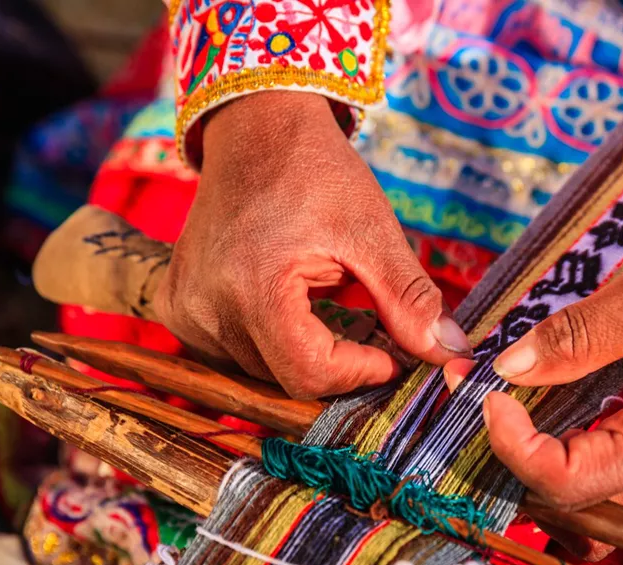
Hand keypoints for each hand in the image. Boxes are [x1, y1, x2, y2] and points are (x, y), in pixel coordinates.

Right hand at [156, 92, 469, 398]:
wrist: (256, 128)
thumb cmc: (316, 172)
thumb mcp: (373, 231)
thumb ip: (408, 299)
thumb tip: (448, 354)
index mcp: (254, 288)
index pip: (309, 374)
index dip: (359, 372)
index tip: (391, 353)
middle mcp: (206, 306)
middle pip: (285, 378)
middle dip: (336, 362)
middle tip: (367, 325)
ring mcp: (183, 309)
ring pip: (258, 371)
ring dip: (300, 351)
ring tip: (324, 302)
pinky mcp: (174, 306)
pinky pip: (229, 353)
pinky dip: (265, 341)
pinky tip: (283, 302)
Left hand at [444, 232, 622, 558]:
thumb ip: (571, 339)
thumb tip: (509, 367)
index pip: (566, 482)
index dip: (513, 446)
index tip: (486, 395)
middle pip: (572, 500)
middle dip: (517, 457)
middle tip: (484, 398)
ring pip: (587, 488)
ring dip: (540, 453)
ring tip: (507, 400)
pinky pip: (605, 459)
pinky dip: (566, 438)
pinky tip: (544, 395)